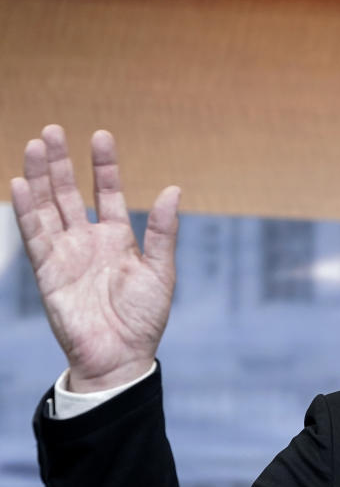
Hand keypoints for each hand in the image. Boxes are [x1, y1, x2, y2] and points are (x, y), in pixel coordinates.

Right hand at [10, 125, 180, 391]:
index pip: (106, 192)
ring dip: (40, 177)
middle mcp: (88, 240)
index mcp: (117, 237)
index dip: (103, 165)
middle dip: (61, 162)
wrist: (120, 356)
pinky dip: (26, 210)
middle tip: (52, 130)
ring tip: (36, 144)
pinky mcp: (48, 271)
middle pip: (68, 192)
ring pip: (47, 207)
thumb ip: (162, 231)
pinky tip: (20, 183)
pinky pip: (35, 235)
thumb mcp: (160, 270)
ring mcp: (65, 254)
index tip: (100, 135)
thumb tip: (173, 190)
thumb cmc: (143, 318)